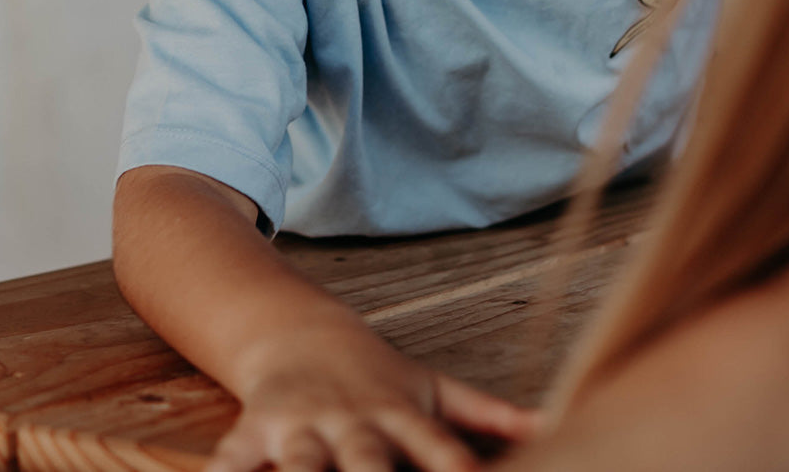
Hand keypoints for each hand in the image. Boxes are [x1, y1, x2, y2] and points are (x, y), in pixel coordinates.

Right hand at [204, 319, 539, 471]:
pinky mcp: (253, 429)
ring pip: (301, 466)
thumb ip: (489, 414)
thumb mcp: (434, 389)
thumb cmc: (378, 375)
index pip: (442, 454)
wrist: (299, 330)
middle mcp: (354, 422)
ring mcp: (302, 424)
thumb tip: (555, 424)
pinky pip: (233, 464)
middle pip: (368, 465)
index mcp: (404, 416)